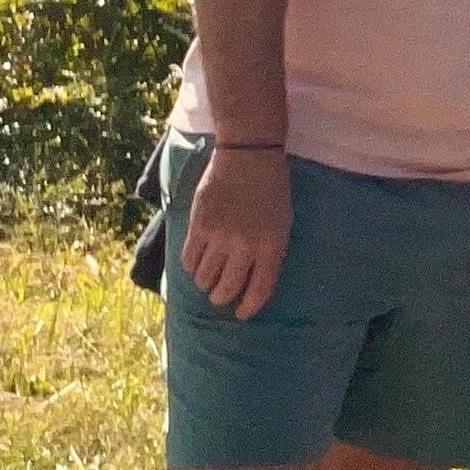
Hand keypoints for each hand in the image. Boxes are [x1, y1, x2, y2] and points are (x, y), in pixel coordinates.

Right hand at [182, 148, 292, 319]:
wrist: (249, 156)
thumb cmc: (270, 190)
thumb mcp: (281, 224)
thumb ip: (269, 253)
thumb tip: (251, 284)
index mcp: (271, 247)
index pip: (258, 291)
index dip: (247, 308)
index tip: (240, 313)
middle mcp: (246, 246)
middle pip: (226, 289)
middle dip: (221, 298)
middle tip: (219, 295)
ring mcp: (221, 237)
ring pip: (204, 278)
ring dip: (205, 282)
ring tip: (208, 275)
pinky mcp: (199, 226)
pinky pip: (188, 260)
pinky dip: (191, 266)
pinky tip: (197, 260)